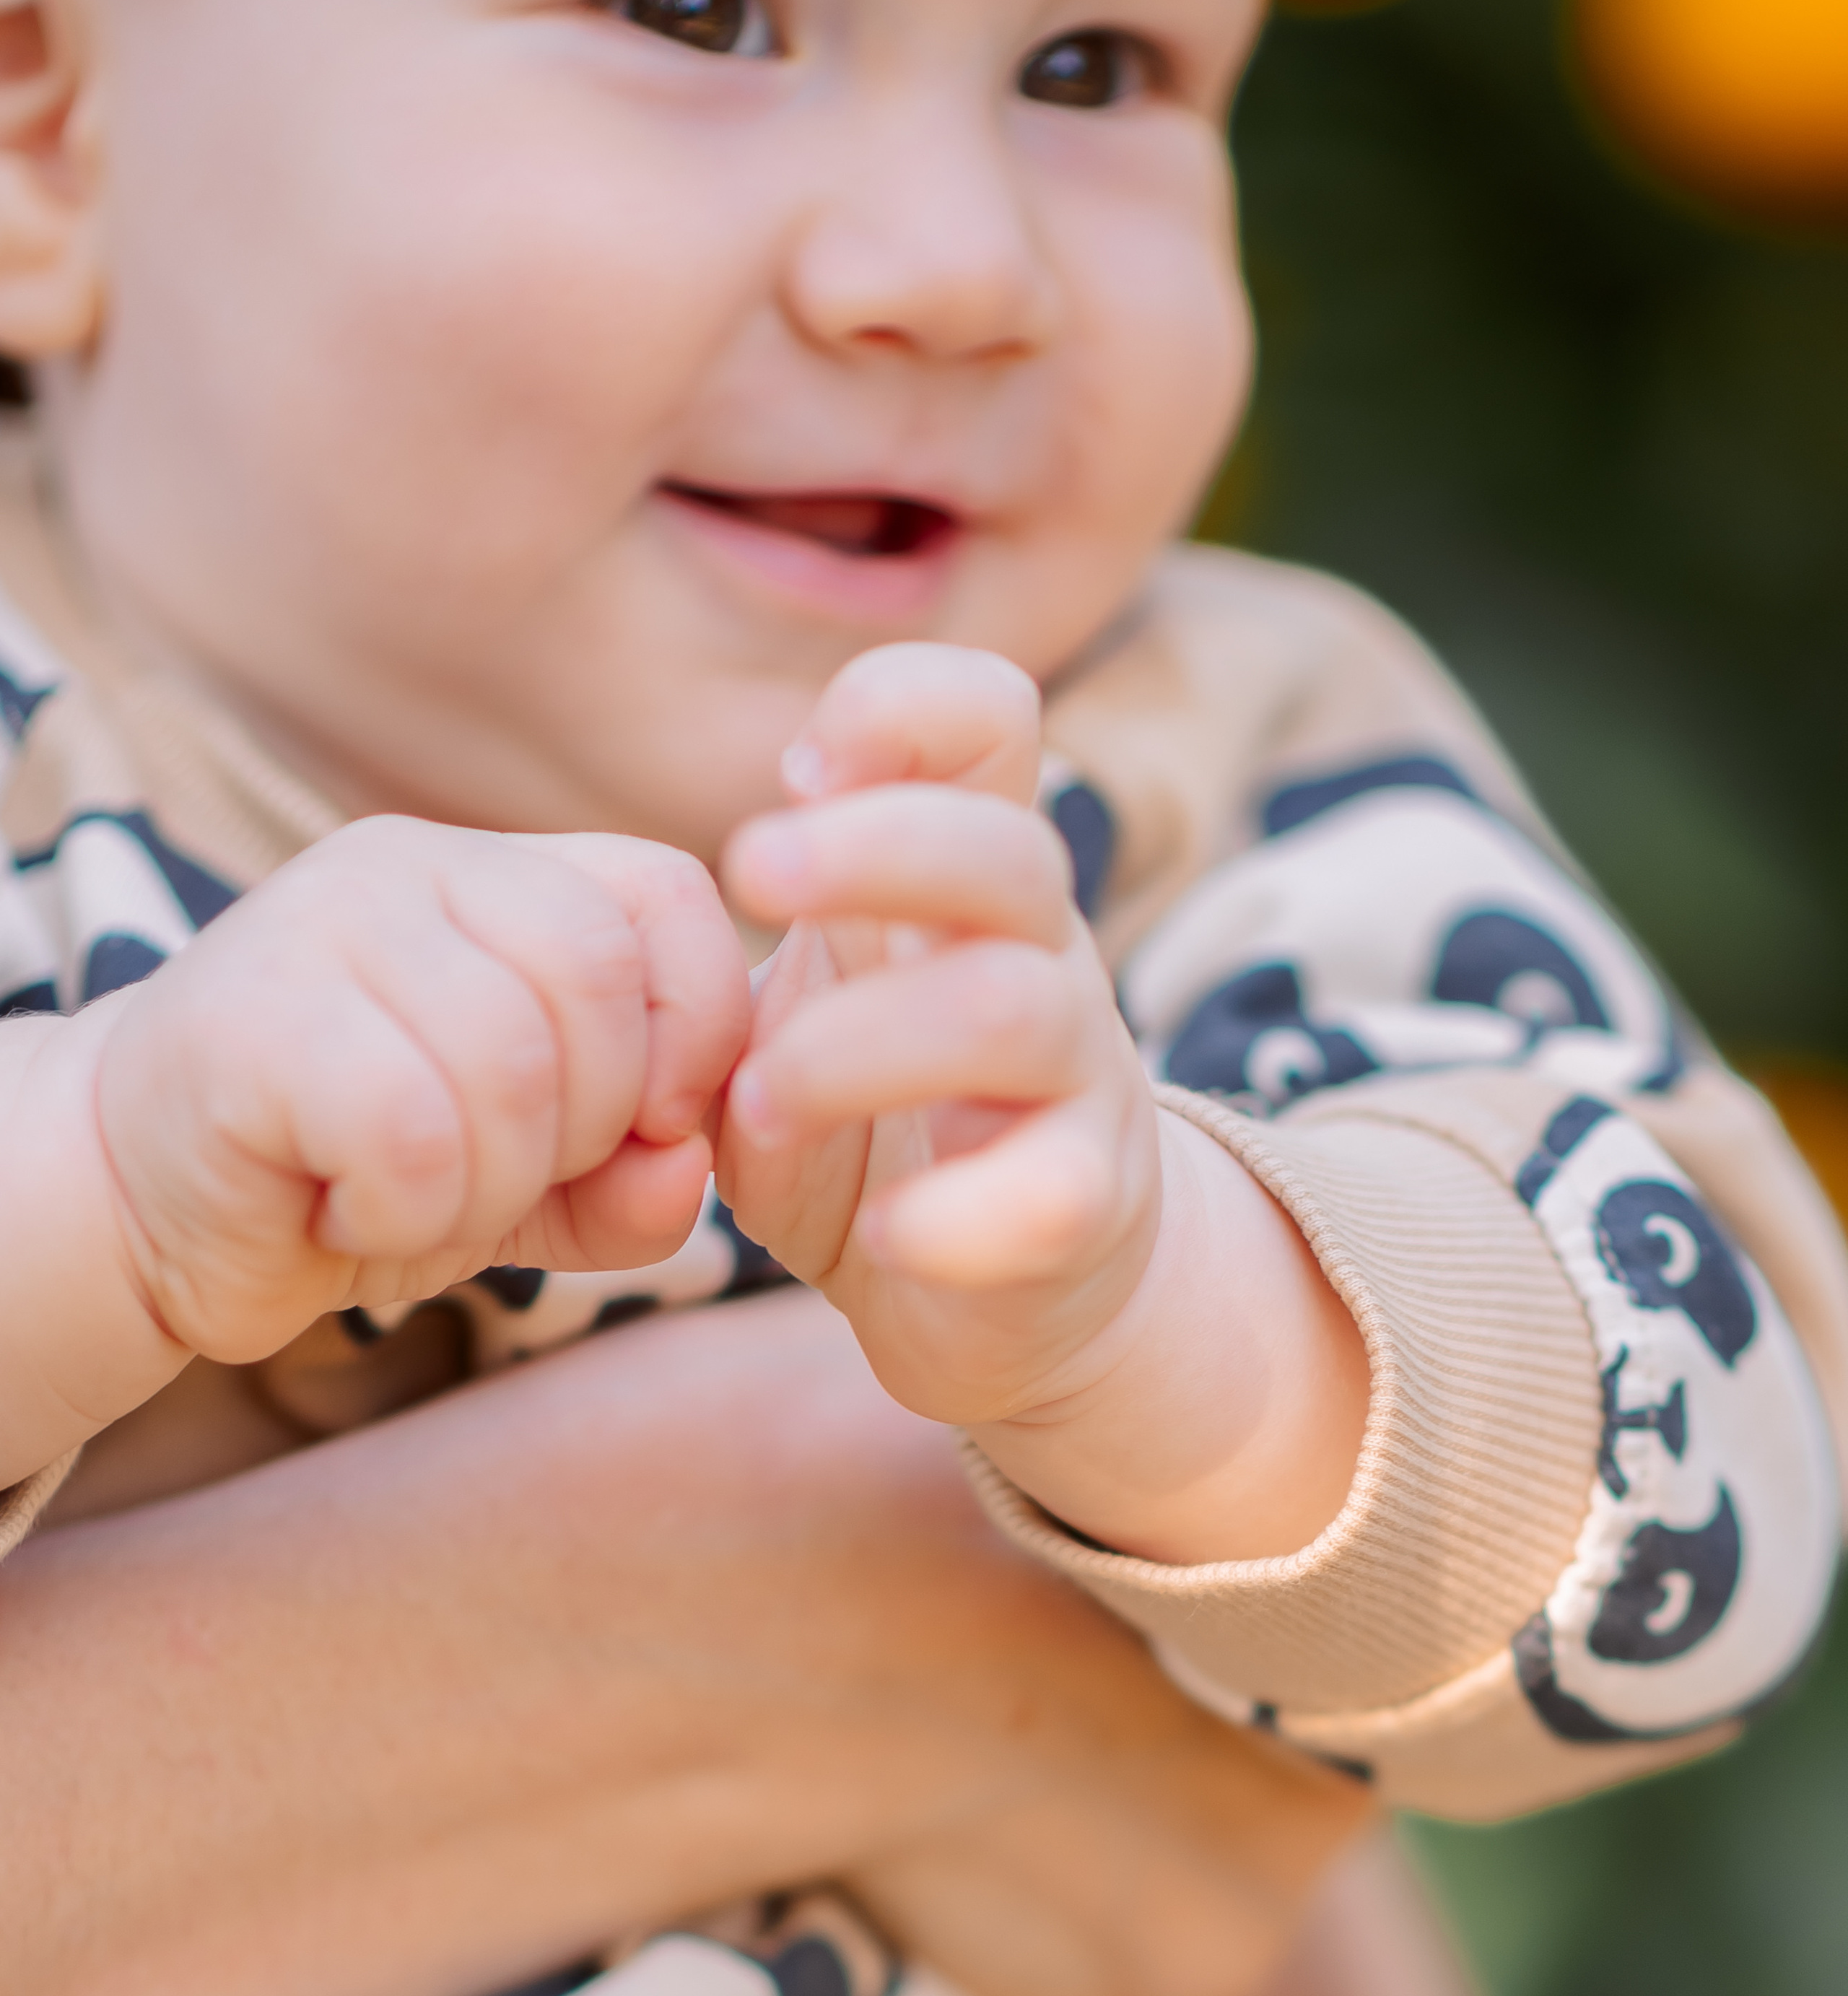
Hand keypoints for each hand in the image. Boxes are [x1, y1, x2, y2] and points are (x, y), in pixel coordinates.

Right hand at [88, 816, 748, 1366]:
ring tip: (409, 1199)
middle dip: (588, 1127)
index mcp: (493, 874)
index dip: (697, 1026)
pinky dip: (405, 1213)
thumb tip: (685, 1164)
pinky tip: (344, 1209)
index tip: (647, 1126)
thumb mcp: (528, 1183)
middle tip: (494, 1177)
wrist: (141, 1210)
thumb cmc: (352, 1177)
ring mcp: (321, 924)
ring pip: (511, 1065)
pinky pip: (413, 1133)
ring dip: (486, 1187)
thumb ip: (631, 1180)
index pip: (666, 894)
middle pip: (597, 979)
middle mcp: (408, 865)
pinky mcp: (255, 1017)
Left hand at [719, 644, 1368, 1564]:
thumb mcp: (774, 1016)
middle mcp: (1039, 954)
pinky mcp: (1086, 1208)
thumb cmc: (860, 1124)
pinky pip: (1053, 1193)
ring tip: (759, 1103)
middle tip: (746, 873)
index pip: (988, 715)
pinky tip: (882, 1237)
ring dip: (861, 1045)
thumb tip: (622, 938)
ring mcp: (1078, 1081)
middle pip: (1007, 848)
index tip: (793, 776)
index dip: (902, 707)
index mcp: (958, 878)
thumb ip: (703, 963)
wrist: (994, 1288)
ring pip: (1016, 1008)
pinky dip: (956, 1217)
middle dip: (870, 844)